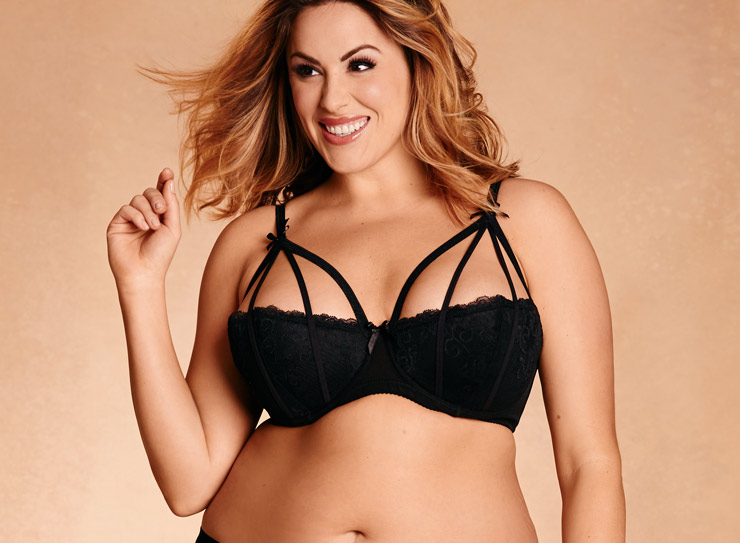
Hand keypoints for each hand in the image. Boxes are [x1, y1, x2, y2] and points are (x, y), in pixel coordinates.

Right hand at [106, 168, 181, 288]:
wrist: (144, 272)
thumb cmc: (161, 254)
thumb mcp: (172, 228)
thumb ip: (171, 205)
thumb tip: (169, 181)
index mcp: (160, 215)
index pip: (161, 193)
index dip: (163, 181)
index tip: (167, 172)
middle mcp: (145, 214)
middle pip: (149, 193)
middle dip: (157, 199)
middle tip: (162, 212)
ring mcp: (130, 219)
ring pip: (137, 199)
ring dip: (148, 211)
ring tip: (153, 228)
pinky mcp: (117, 223)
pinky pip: (126, 209)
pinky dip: (137, 216)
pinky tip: (143, 228)